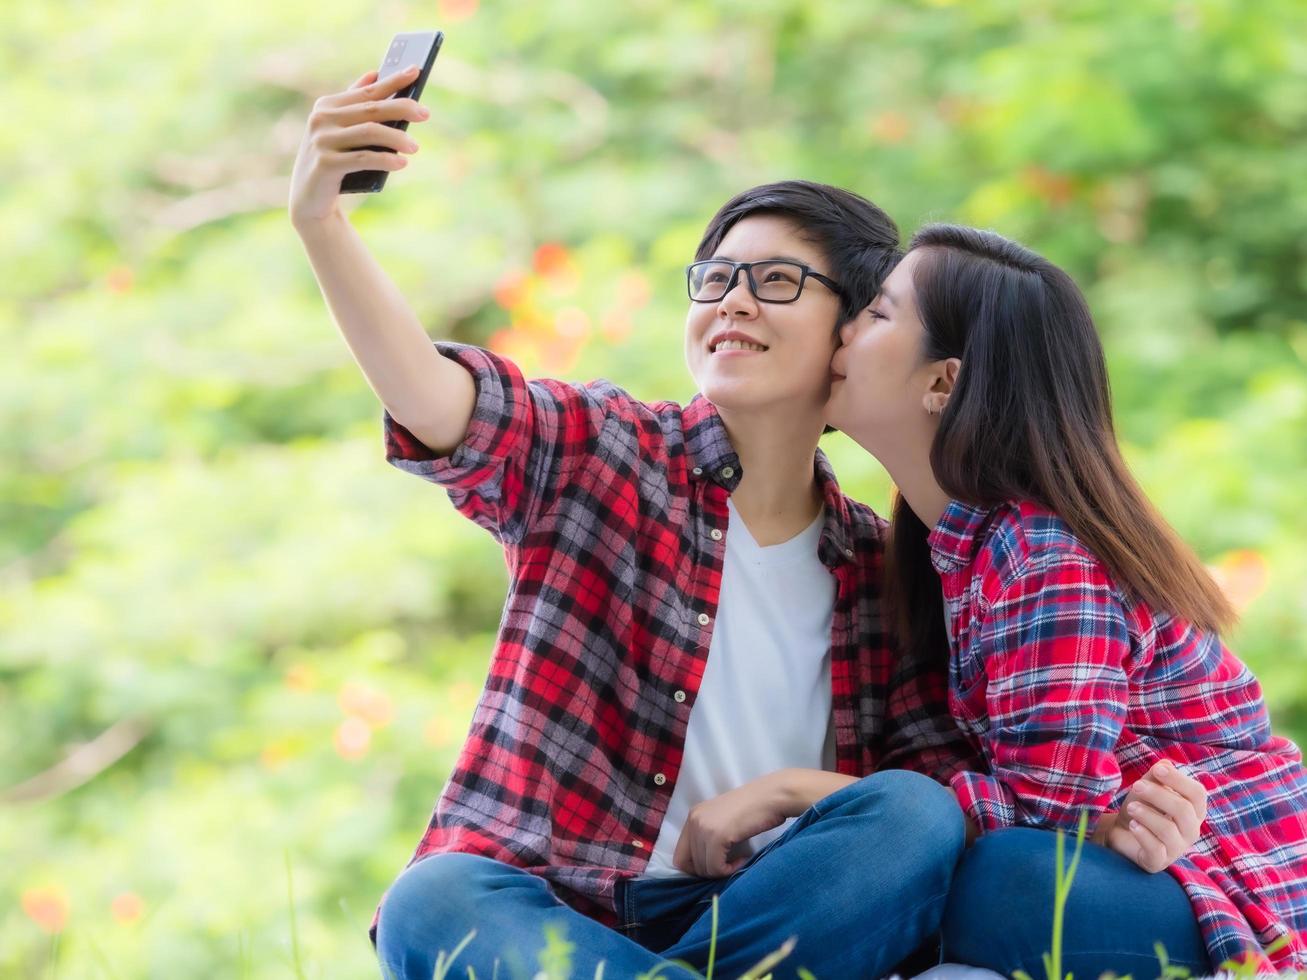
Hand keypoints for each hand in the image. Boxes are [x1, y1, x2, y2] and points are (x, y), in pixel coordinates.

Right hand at [289, 67, 428, 226]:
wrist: (309, 200)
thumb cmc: (332, 161)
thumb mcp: (340, 130)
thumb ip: (354, 103)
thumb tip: (374, 75)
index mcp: (327, 105)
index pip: (368, 91)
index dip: (393, 81)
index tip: (416, 71)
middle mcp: (321, 119)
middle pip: (371, 109)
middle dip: (402, 108)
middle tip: (425, 113)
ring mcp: (322, 141)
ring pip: (370, 132)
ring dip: (397, 138)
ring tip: (415, 147)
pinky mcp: (325, 164)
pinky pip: (363, 159)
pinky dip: (386, 160)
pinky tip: (402, 163)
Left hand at [673, 775, 789, 877]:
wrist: (772, 796)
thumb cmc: (755, 809)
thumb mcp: (723, 820)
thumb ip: (708, 836)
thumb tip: (701, 868)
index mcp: (693, 816)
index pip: (680, 856)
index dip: (696, 868)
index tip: (716, 865)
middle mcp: (694, 820)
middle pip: (690, 865)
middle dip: (710, 870)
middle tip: (730, 863)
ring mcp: (703, 827)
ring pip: (703, 869)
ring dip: (722, 870)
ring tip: (739, 859)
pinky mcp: (717, 835)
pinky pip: (716, 867)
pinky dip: (729, 870)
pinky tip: (743, 858)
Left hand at [1102, 761, 1207, 872]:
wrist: (1120, 832)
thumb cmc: (1141, 807)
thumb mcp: (1147, 788)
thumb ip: (1156, 777)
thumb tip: (1165, 763)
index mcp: (1193, 810)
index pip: (1197, 794)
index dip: (1179, 779)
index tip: (1157, 769)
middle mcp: (1190, 831)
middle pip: (1183, 810)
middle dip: (1158, 794)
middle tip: (1136, 785)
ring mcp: (1176, 849)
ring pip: (1168, 830)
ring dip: (1147, 814)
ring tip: (1130, 807)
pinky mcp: (1158, 862)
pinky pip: (1156, 849)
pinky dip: (1143, 834)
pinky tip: (1132, 825)